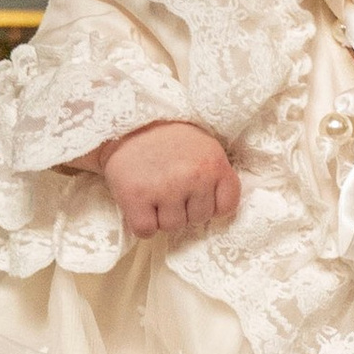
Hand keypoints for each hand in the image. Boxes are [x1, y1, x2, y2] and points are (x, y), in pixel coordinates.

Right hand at [85, 120, 240, 239]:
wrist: (127, 123)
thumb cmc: (168, 139)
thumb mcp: (203, 147)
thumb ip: (215, 175)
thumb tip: (216, 212)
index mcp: (215, 164)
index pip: (226, 207)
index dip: (210, 204)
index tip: (196, 192)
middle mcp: (194, 176)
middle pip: (198, 219)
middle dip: (184, 208)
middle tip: (168, 184)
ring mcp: (166, 188)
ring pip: (172, 227)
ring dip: (161, 215)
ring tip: (153, 189)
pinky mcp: (137, 196)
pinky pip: (146, 230)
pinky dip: (141, 222)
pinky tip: (139, 202)